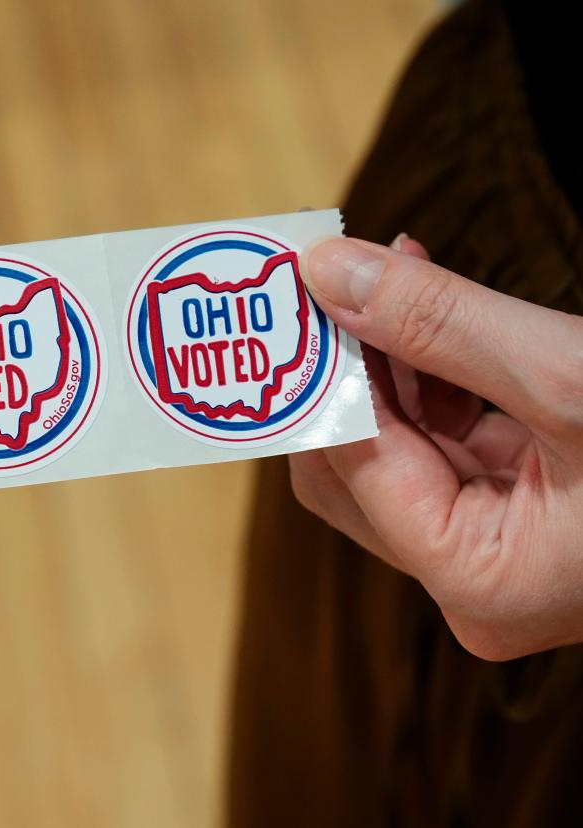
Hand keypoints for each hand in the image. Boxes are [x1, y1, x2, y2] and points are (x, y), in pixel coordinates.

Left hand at [289, 234, 582, 660]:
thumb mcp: (573, 375)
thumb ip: (439, 324)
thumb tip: (328, 272)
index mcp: (478, 579)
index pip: (349, 466)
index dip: (318, 373)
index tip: (299, 287)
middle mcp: (475, 580)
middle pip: (357, 467)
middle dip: (348, 366)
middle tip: (338, 273)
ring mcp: (500, 553)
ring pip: (399, 448)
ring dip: (390, 359)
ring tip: (399, 269)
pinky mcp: (527, 518)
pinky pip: (449, 443)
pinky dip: (436, 377)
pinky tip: (438, 310)